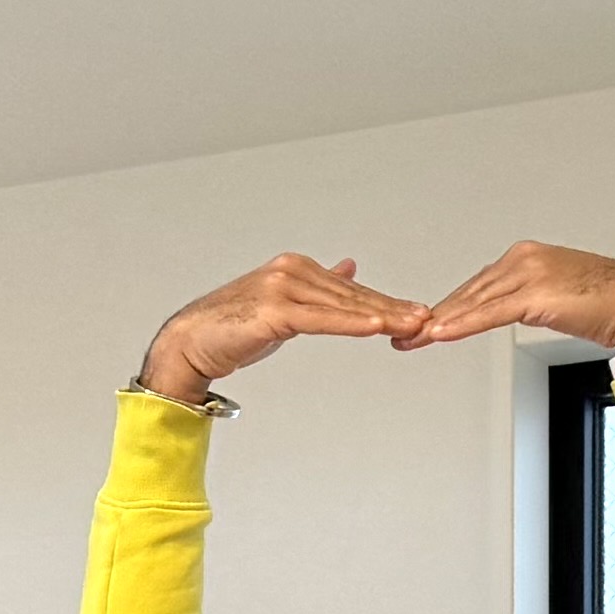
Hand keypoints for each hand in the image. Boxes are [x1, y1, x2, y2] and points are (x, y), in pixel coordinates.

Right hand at [137, 253, 428, 405]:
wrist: (189, 344)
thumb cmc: (230, 330)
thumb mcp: (282, 306)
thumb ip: (318, 291)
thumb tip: (349, 270)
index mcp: (295, 269)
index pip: (349, 289)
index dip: (384, 302)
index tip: (414, 313)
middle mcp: (291, 271)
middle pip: (352, 294)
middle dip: (392, 308)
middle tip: (425, 319)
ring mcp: (282, 287)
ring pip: (342, 305)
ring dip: (380, 316)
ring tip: (411, 324)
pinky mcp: (275, 310)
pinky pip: (322, 319)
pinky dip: (351, 323)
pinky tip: (376, 327)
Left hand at [402, 240, 614, 353]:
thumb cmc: (605, 303)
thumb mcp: (554, 300)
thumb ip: (526, 302)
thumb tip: (506, 313)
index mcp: (525, 258)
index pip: (475, 287)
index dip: (447, 309)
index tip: (422, 325)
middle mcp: (523, 259)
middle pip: (467, 294)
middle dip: (433, 318)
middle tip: (403, 336)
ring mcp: (529, 273)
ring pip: (473, 303)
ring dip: (439, 325)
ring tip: (412, 340)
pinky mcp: (536, 293)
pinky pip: (490, 313)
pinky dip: (462, 325)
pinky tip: (439, 335)